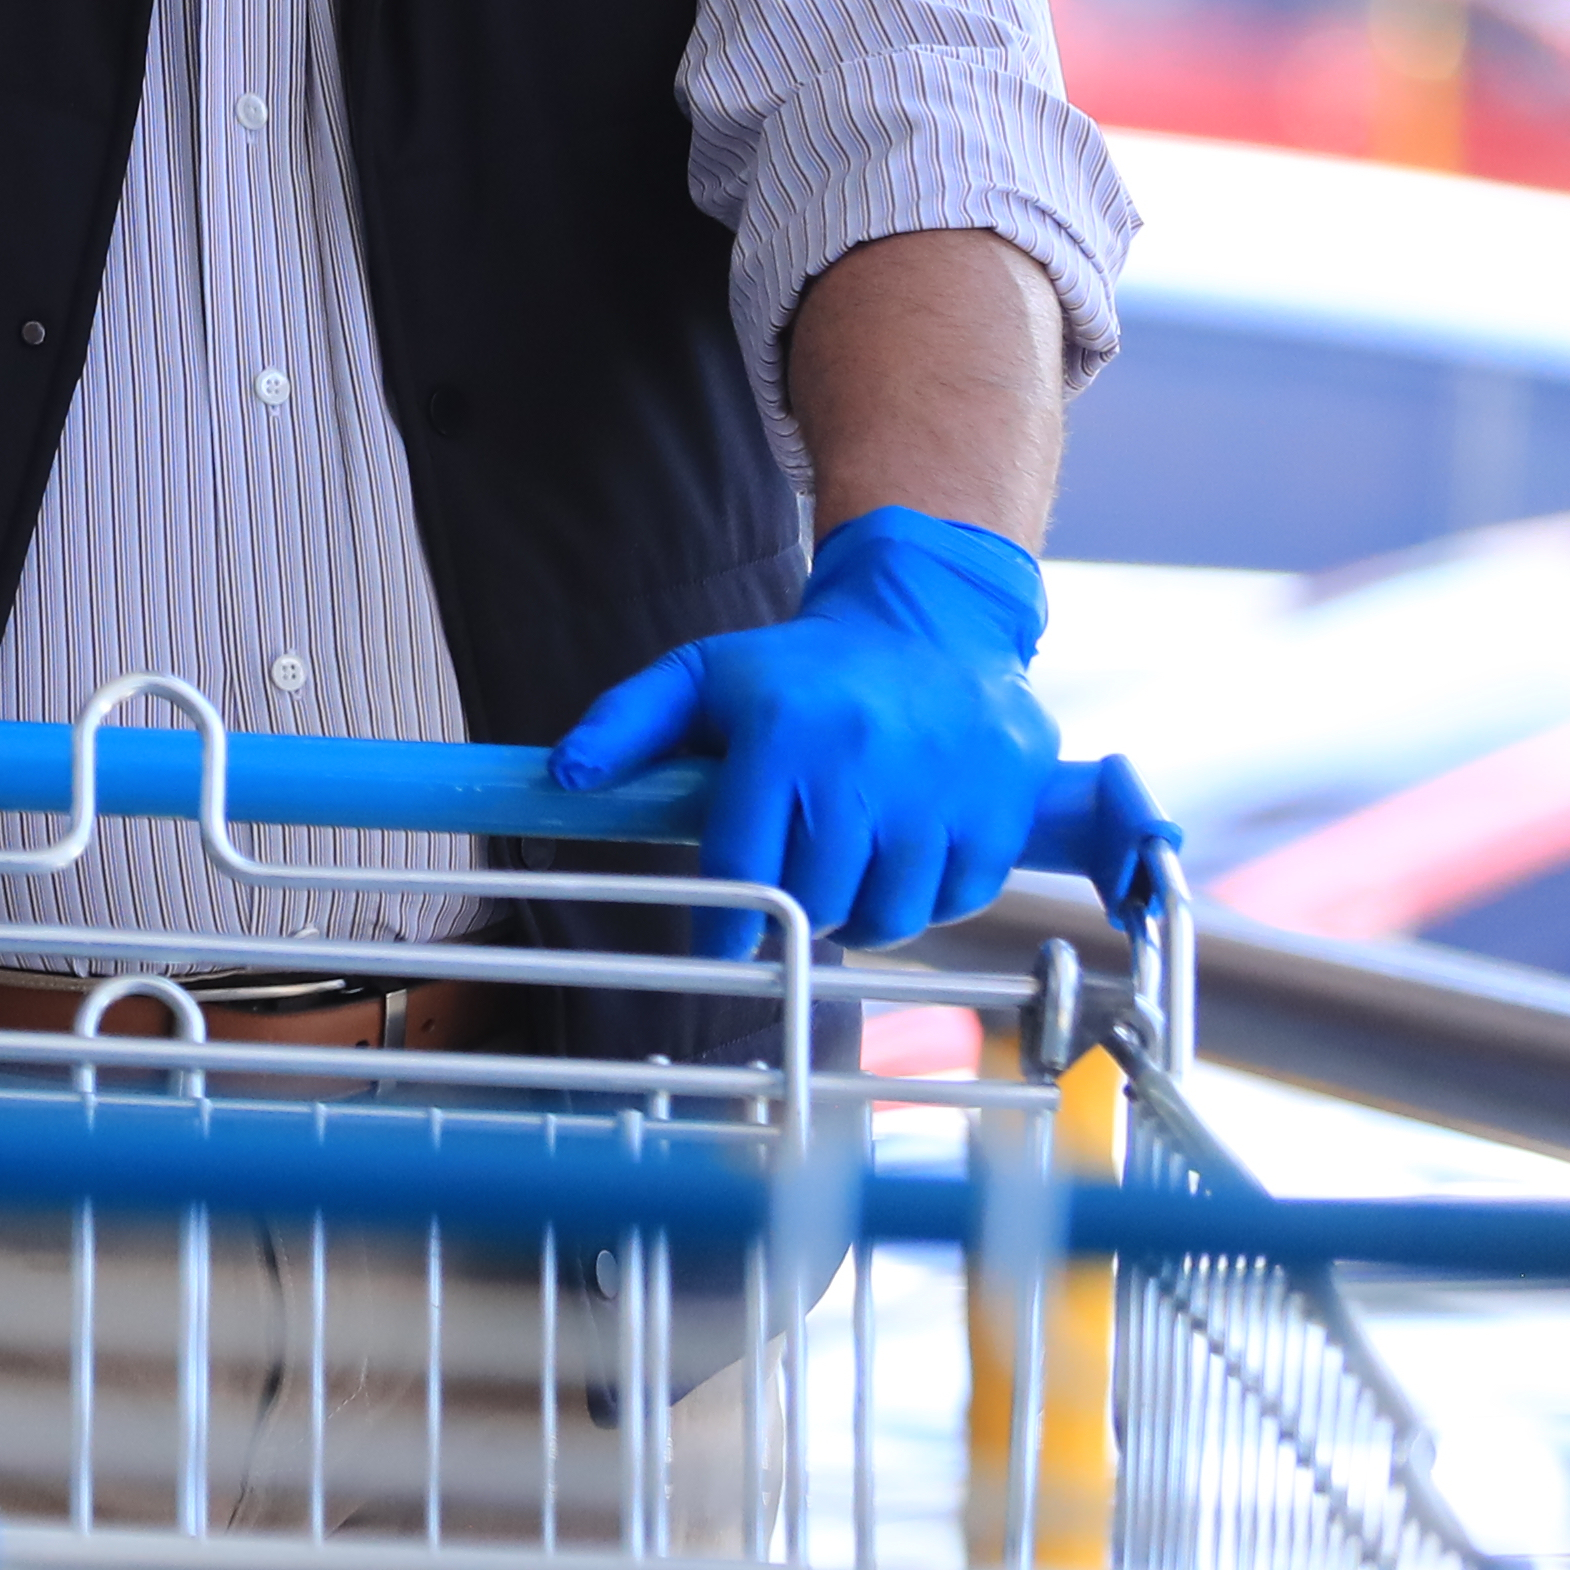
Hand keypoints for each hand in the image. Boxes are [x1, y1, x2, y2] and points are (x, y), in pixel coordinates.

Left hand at [549, 506, 1152, 958]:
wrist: (932, 621)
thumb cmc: (804, 666)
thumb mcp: (703, 675)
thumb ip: (627, 722)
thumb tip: (566, 774)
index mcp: (782, 735)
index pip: (742, 865)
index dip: (726, 924)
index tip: (722, 948)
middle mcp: (865, 764)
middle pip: (818, 901)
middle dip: (797, 915)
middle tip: (793, 898)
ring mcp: (944, 788)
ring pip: (893, 914)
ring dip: (863, 918)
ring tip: (847, 881)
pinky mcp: (1004, 803)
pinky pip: (959, 898)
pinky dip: (929, 902)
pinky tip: (905, 864)